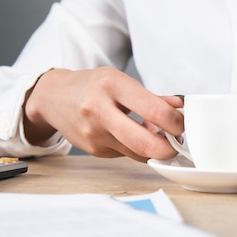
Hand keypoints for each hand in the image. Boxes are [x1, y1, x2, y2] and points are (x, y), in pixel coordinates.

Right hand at [23, 67, 183, 161]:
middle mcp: (100, 110)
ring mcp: (94, 134)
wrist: (54, 97)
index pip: (155, 111)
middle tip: (177, 142)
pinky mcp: (94, 150)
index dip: (176, 123)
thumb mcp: (121, 81)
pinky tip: (135, 136)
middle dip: (169, 148)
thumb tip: (180, 108)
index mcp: (112, 86)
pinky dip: (137, 149)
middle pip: (145, 143)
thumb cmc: (92, 86)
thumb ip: (152, 97)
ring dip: (155, 150)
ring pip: (138, 153)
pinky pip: (126, 155)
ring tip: (159, 136)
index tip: (182, 124)